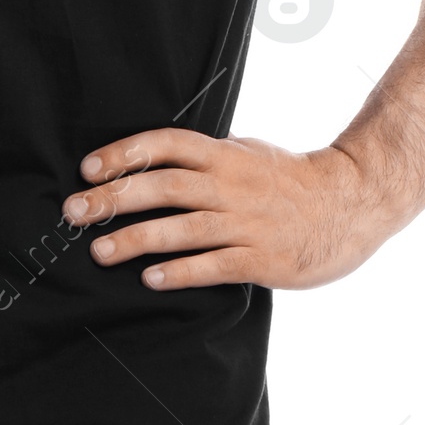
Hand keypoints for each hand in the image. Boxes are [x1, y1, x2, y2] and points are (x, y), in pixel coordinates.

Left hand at [62, 128, 400, 291]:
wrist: (351, 202)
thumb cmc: (292, 178)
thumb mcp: (248, 153)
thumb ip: (207, 156)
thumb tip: (157, 157)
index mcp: (225, 154)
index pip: (166, 145)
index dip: (125, 153)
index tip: (88, 168)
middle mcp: (230, 185)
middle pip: (163, 186)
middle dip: (114, 198)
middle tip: (74, 211)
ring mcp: (246, 222)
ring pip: (183, 228)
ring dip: (137, 239)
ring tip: (99, 251)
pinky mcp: (262, 258)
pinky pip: (214, 265)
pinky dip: (181, 271)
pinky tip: (152, 280)